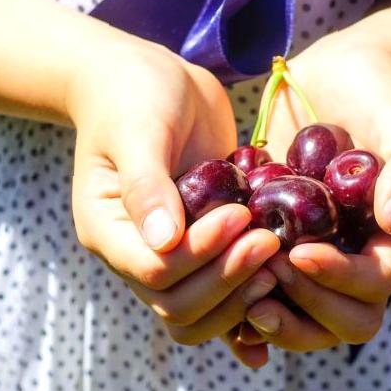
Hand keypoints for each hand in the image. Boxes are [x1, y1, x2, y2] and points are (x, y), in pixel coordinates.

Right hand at [68, 34, 280, 346]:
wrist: (149, 78)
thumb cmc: (135, 93)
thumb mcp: (138, 128)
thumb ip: (147, 183)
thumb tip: (165, 241)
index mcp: (108, 229)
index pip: (155, 272)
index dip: (203, 253)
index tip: (240, 215)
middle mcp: (135, 252)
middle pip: (179, 306)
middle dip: (229, 279)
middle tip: (270, 241)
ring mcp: (169, 254)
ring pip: (201, 313)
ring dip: (241, 296)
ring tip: (279, 260)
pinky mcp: (200, 247)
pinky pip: (221, 293)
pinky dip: (248, 304)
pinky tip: (281, 296)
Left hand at [230, 33, 390, 354]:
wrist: (340, 72)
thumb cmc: (380, 90)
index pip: (373, 286)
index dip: (337, 280)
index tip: (297, 253)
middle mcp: (357, 254)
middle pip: (343, 321)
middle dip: (304, 310)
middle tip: (264, 273)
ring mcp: (319, 252)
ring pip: (303, 317)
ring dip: (271, 315)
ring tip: (235, 284)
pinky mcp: (281, 240)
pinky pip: (265, 290)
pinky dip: (242, 298)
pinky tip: (212, 282)